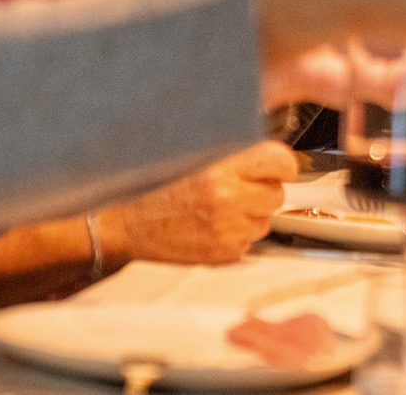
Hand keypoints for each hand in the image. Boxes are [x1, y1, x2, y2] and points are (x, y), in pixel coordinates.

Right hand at [101, 141, 297, 265]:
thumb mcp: (193, 153)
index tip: (275, 167)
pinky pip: (247, 243)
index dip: (281, 165)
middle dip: (263, 191)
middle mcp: (227, 198)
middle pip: (277, 194)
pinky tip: (210, 226)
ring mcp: (226, 230)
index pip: (280, 161)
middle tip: (238, 188)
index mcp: (221, 166)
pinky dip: (235, 235)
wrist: (125, 222)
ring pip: (264, 221)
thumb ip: (231, 151)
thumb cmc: (154, 184)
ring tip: (218, 208)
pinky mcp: (222, 254)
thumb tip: (267, 153)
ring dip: (250, 215)